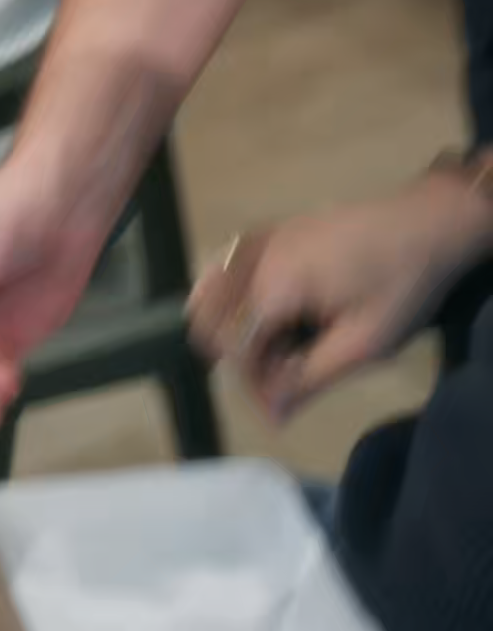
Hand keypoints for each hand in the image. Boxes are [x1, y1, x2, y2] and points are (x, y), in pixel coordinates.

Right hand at [187, 173, 492, 423]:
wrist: (428, 221)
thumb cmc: (402, 284)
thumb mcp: (366, 344)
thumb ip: (311, 378)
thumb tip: (272, 414)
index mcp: (277, 286)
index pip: (236, 346)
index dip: (252, 383)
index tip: (279, 406)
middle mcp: (255, 260)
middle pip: (215, 323)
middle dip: (240, 359)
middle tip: (280, 379)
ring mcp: (259, 241)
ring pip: (208, 292)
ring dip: (226, 327)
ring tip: (263, 350)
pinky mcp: (268, 232)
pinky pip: (223, 265)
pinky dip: (224, 293)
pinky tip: (248, 312)